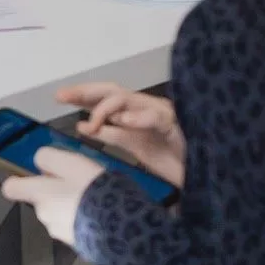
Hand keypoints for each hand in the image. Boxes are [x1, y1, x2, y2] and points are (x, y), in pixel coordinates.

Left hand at [0, 148, 104, 247]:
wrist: (119, 226)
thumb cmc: (92, 189)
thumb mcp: (71, 163)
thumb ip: (49, 159)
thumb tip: (39, 163)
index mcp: (39, 194)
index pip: (11, 188)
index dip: (19, 180)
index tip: (34, 175)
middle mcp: (44, 215)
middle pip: (42, 199)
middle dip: (56, 190)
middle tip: (80, 181)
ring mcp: (60, 232)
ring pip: (59, 212)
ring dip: (71, 205)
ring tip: (95, 197)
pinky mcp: (77, 243)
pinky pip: (75, 225)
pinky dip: (83, 219)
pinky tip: (102, 212)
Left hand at [57, 81, 185, 186]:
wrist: (205, 173)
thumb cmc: (173, 158)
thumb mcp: (134, 147)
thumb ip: (111, 134)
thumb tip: (82, 125)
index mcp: (134, 114)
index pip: (104, 99)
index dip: (82, 95)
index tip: (59, 97)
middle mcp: (146, 108)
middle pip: (113, 92)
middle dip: (86, 91)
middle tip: (63, 96)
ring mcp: (161, 114)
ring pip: (131, 99)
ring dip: (108, 107)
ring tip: (93, 121)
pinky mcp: (176, 125)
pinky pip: (157, 116)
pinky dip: (140, 117)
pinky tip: (125, 121)